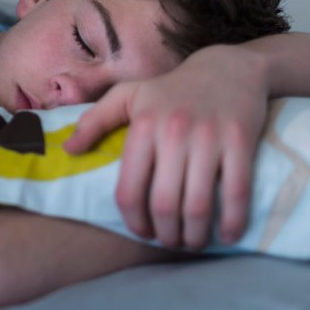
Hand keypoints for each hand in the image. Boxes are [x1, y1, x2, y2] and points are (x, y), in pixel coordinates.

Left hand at [63, 44, 269, 249]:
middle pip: (164, 204)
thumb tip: (68, 150)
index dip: (133, 221)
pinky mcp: (241, 142)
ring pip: (199, 205)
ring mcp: (209, 138)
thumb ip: (94, 121)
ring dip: (195, 235)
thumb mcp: (127, 95)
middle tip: (169, 242)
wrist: (227, 67)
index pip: (129, 189)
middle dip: (166, 234)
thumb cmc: (171, 89)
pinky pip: (237, 192)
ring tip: (193, 242)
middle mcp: (174, 133)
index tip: (141, 233)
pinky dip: (233, 222)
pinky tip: (228, 235)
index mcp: (142, 126)